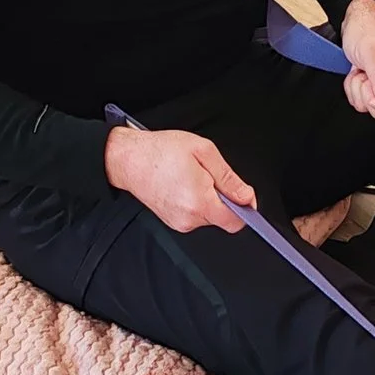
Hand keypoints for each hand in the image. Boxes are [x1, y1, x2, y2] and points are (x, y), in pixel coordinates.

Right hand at [105, 127, 253, 233]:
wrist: (129, 159)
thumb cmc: (161, 151)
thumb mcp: (204, 152)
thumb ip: (229, 178)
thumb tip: (246, 196)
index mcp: (200, 201)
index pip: (235, 221)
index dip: (245, 208)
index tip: (244, 195)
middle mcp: (189, 218)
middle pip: (222, 218)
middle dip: (223, 198)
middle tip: (208, 175)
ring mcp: (179, 223)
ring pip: (209, 216)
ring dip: (208, 199)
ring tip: (192, 178)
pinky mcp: (172, 221)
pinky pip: (195, 215)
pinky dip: (196, 202)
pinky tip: (184, 185)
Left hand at [339, 0, 374, 119]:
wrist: (355, 22)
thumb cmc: (368, 30)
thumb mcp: (373, 53)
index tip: (374, 89)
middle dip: (367, 94)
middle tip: (365, 73)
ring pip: (369, 106)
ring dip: (358, 89)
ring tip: (361, 69)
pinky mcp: (372, 88)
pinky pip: (360, 100)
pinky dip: (352, 87)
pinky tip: (357, 72)